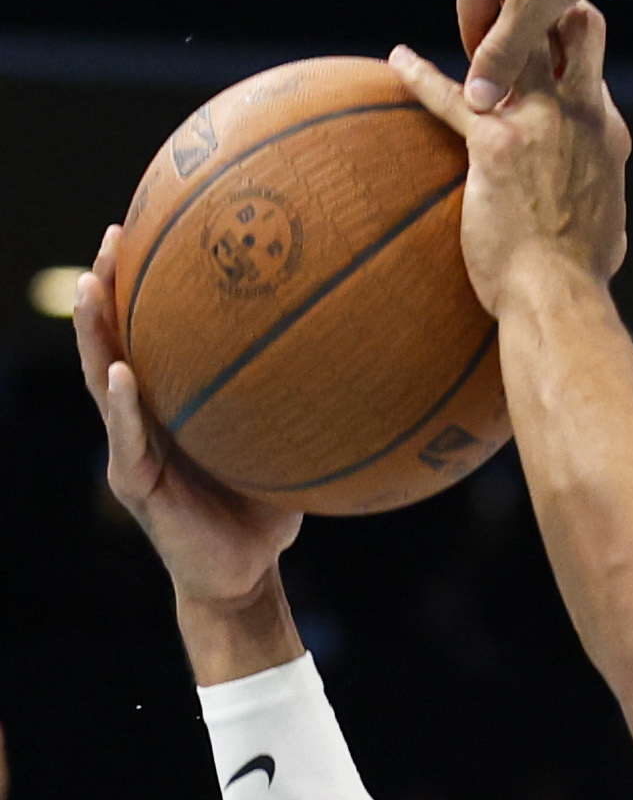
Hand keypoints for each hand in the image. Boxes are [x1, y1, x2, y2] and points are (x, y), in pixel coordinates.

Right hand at [72, 222, 300, 606]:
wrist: (245, 572)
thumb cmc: (269, 501)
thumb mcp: (291, 440)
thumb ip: (312, 399)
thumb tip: (376, 346)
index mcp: (174, 401)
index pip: (153, 331)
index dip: (147, 284)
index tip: (152, 227)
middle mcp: (144, 416)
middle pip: (115, 339)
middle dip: (107, 288)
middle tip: (113, 235)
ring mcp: (132, 447)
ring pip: (101, 380)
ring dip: (94, 334)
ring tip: (90, 287)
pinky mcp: (135, 484)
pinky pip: (127, 439)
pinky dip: (121, 406)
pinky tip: (121, 374)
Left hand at [391, 3, 630, 315]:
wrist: (559, 291)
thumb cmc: (584, 268)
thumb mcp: (609, 217)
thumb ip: (598, 190)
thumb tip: (597, 210)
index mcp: (607, 131)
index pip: (590, 68)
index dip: (568, 50)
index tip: (544, 43)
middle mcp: (580, 114)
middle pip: (575, 30)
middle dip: (550, 10)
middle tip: (517, 6)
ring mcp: (539, 122)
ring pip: (518, 46)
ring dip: (492, 31)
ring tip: (470, 17)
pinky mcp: (494, 142)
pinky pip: (451, 95)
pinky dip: (420, 75)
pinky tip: (397, 59)